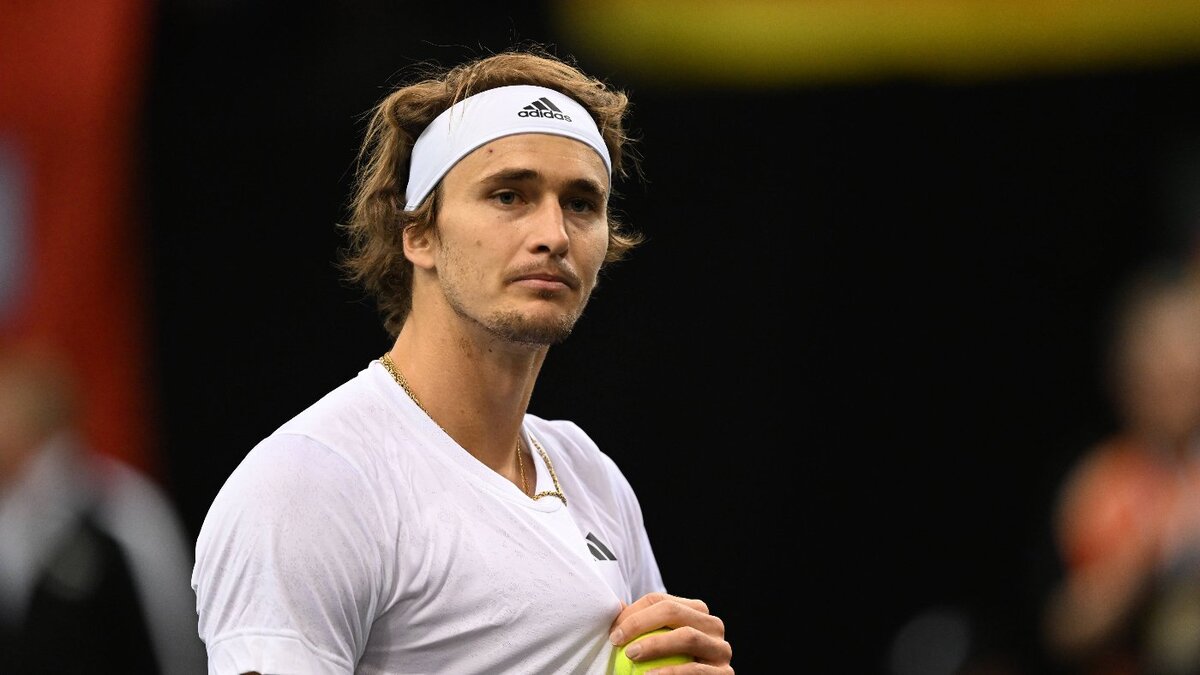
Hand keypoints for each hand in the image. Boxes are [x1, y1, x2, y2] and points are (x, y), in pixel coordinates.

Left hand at [609, 591, 732, 672]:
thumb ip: (638, 626)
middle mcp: (713, 625)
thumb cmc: (664, 667)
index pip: (660, 600)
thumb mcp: (650, 644)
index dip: (633, 613)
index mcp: (695, 611)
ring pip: (688, 636)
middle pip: (674, 612)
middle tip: (619, 641)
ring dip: (656, 645)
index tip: (614, 633)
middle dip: (642, 623)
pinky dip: (671, 673)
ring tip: (631, 656)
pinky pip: (696, 670)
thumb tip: (617, 605)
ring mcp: (722, 649)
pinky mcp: (725, 673)